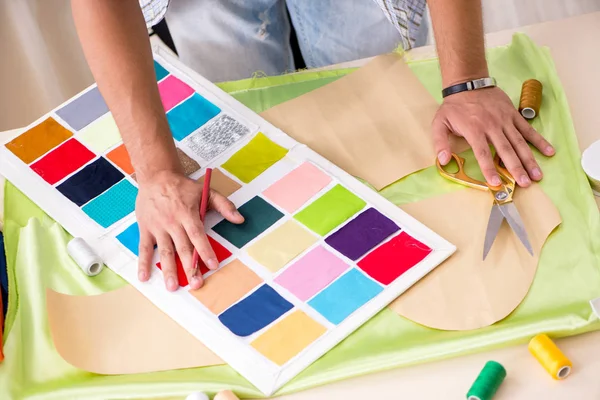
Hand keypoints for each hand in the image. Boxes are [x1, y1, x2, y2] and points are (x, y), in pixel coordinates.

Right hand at [135, 170, 243, 290]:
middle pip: (182, 247)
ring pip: (165, 251)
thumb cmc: (183, 186)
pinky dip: (143, 262)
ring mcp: (158, 226)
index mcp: (187, 213)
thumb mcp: (206, 191)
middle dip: (189, 267)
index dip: (205, 250)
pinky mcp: (145, 228)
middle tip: (196, 284)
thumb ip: (224, 205)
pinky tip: (145, 277)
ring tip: (172, 287)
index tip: (212, 265)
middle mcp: (172, 222)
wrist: (156, 176)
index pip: (197, 235)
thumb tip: (240, 219)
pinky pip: (144, 248)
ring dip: (168, 270)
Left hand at [432, 87, 554, 186]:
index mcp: (474, 130)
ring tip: (537, 175)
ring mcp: (505, 120)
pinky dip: (539, 140)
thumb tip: (443, 161)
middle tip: (524, 184)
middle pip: (506, 150)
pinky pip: (528, 129)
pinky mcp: (513, 115)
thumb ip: (440, 142)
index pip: (483, 153)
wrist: (469, 84)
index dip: (489, 169)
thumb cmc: (454, 107)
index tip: (496, 183)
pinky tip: (549, 151)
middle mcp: (492, 126)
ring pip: (519, 142)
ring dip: (529, 159)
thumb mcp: (439, 123)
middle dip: (516, 168)